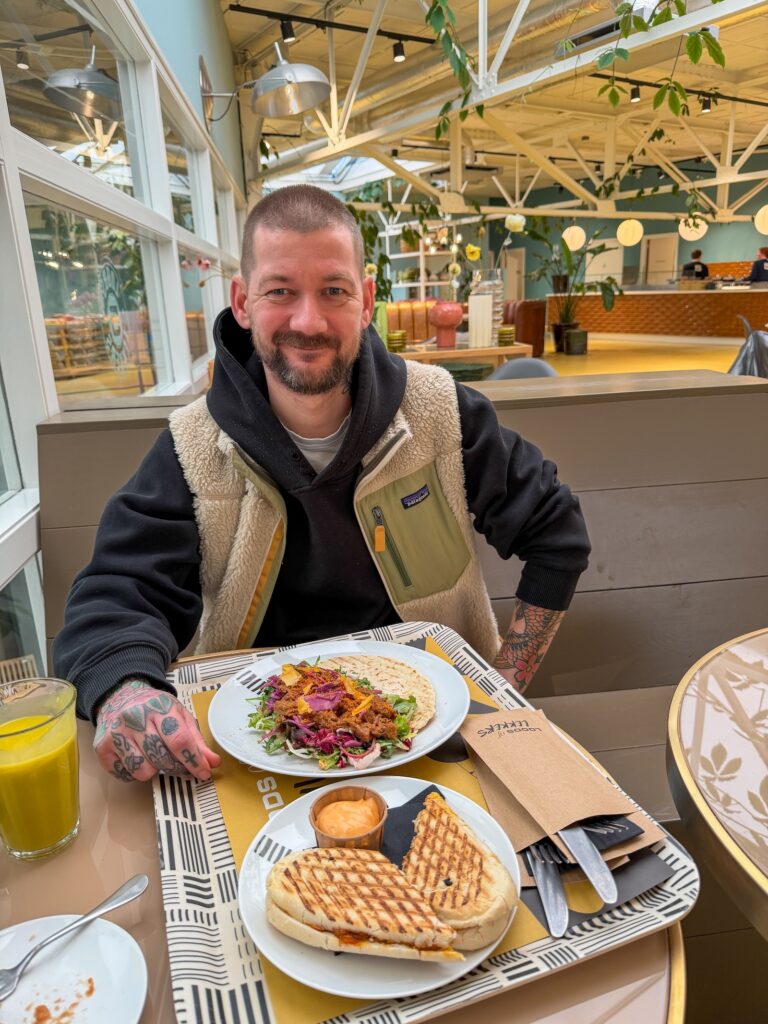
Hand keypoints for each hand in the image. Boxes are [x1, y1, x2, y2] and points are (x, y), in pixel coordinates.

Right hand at [94, 680, 220, 782]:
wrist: (119, 696)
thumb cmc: (154, 709)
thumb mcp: (179, 715)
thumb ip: (196, 740)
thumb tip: (213, 763)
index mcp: (159, 707)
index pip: (179, 740)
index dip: (194, 761)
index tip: (203, 773)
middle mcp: (135, 718)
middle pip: (162, 759)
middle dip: (176, 768)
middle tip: (177, 764)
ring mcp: (116, 733)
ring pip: (143, 771)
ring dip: (153, 770)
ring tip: (152, 755)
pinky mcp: (102, 748)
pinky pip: (125, 775)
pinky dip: (134, 772)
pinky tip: (136, 756)